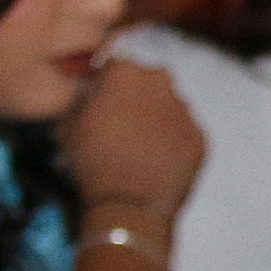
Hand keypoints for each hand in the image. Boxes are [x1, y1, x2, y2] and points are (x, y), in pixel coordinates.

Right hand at [62, 61, 202, 225]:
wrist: (129, 203)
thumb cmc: (92, 160)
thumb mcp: (68, 123)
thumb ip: (82, 97)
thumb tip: (90, 91)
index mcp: (125, 72)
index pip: (115, 67)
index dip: (105, 85)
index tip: (100, 103)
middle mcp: (161, 83)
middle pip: (148, 82)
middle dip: (137, 97)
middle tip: (122, 124)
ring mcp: (185, 110)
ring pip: (170, 106)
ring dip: (158, 118)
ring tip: (140, 146)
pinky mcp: (201, 136)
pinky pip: (185, 132)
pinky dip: (174, 141)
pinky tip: (158, 159)